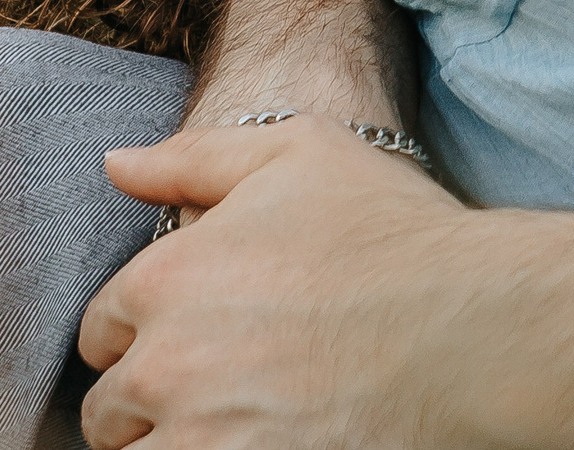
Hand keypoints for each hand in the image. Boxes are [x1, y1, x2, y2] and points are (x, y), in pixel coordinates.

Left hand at [78, 120, 478, 448]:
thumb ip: (191, 157)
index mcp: (165, 280)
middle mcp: (166, 366)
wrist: (472, 326)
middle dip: (146, 403)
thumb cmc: (390, 232)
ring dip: (166, 446)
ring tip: (221, 428)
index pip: (102, 330)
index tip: (185, 340)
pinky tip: (249, 442)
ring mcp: (204, 438)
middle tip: (210, 392)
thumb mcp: (295, 153)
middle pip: (110, 412)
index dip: (138, 334)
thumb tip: (115, 164)